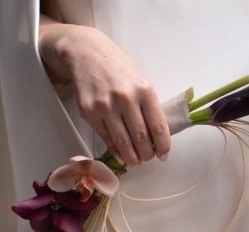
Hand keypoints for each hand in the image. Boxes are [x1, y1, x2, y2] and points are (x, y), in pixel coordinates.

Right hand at [38, 18, 170, 166]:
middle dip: (146, 155)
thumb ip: (148, 106)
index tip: (163, 154)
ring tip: (135, 160)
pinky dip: (116, 151)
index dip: (162, 146)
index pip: (158, 127)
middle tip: (147, 158)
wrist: (86, 53)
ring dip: (132, 158)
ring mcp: (106, 106)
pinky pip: (106, 139)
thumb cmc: (117, 68)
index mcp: (144, 90)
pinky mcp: (89, 113)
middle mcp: (125, 98)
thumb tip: (155, 137)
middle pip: (141, 139)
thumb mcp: (140, 80)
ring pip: (123, 143)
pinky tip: (121, 154)